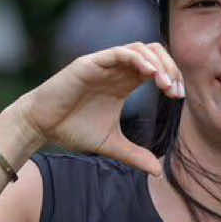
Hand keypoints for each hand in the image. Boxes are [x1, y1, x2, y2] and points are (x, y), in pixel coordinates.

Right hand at [12, 41, 185, 175]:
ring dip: (157, 63)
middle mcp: (117, 70)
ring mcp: (104, 64)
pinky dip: (137, 59)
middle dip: (170, 67)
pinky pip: (118, 52)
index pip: (157, 69)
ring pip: (139, 48)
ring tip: (165, 84)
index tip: (178, 97)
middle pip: (154, 53)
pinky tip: (149, 74)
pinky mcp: (90, 63)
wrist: (42, 126)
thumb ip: (135, 155)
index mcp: (124, 83)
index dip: (172, 77)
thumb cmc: (73, 130)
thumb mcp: (111, 145)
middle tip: (175, 90)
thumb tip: (159, 172)